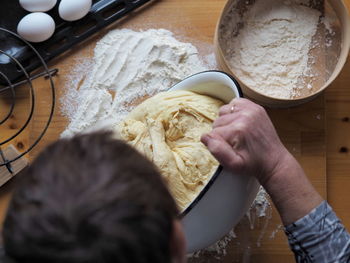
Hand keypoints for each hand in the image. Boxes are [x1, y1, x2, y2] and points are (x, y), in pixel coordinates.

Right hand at [202, 98, 322, 224]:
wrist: (273, 161)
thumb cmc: (253, 164)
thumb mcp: (233, 164)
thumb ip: (217, 150)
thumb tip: (204, 136)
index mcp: (238, 130)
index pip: (213, 133)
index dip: (218, 143)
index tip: (230, 150)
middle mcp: (244, 116)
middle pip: (217, 121)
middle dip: (222, 133)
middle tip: (234, 143)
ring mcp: (251, 109)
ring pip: (223, 112)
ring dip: (226, 122)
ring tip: (237, 133)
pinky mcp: (256, 107)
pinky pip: (234, 103)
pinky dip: (233, 112)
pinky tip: (239, 123)